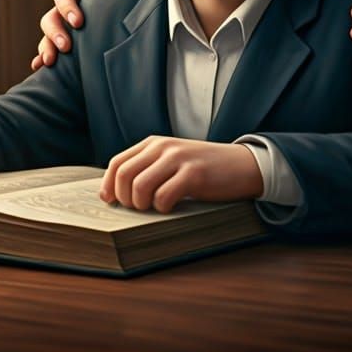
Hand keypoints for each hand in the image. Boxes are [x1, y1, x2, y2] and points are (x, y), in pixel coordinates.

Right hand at [31, 0, 123, 69]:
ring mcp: (63, 25)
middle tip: (66, 46)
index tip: (78, 22)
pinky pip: (48, 49)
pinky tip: (39, 66)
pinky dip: (41, 57)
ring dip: (46, 47)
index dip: (66, 6)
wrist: (128, 6)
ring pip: (46, 35)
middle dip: (55, 32)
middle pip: (50, 17)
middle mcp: (65, 7)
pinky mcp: (64, 41)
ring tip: (51, 61)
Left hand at [99, 136, 262, 212]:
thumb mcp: (172, 160)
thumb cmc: (203, 168)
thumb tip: (114, 193)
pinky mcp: (193, 174)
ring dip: (143, 205)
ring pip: (139, 187)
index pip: (117, 163)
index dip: (109, 186)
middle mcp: (163, 147)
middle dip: (125, 199)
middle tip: (140, 209)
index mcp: (154, 143)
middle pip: (123, 176)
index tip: (112, 203)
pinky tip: (172, 206)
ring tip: (155, 207)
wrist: (241, 165)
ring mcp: (178, 159)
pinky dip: (163, 208)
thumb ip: (147, 168)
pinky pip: (163, 196)